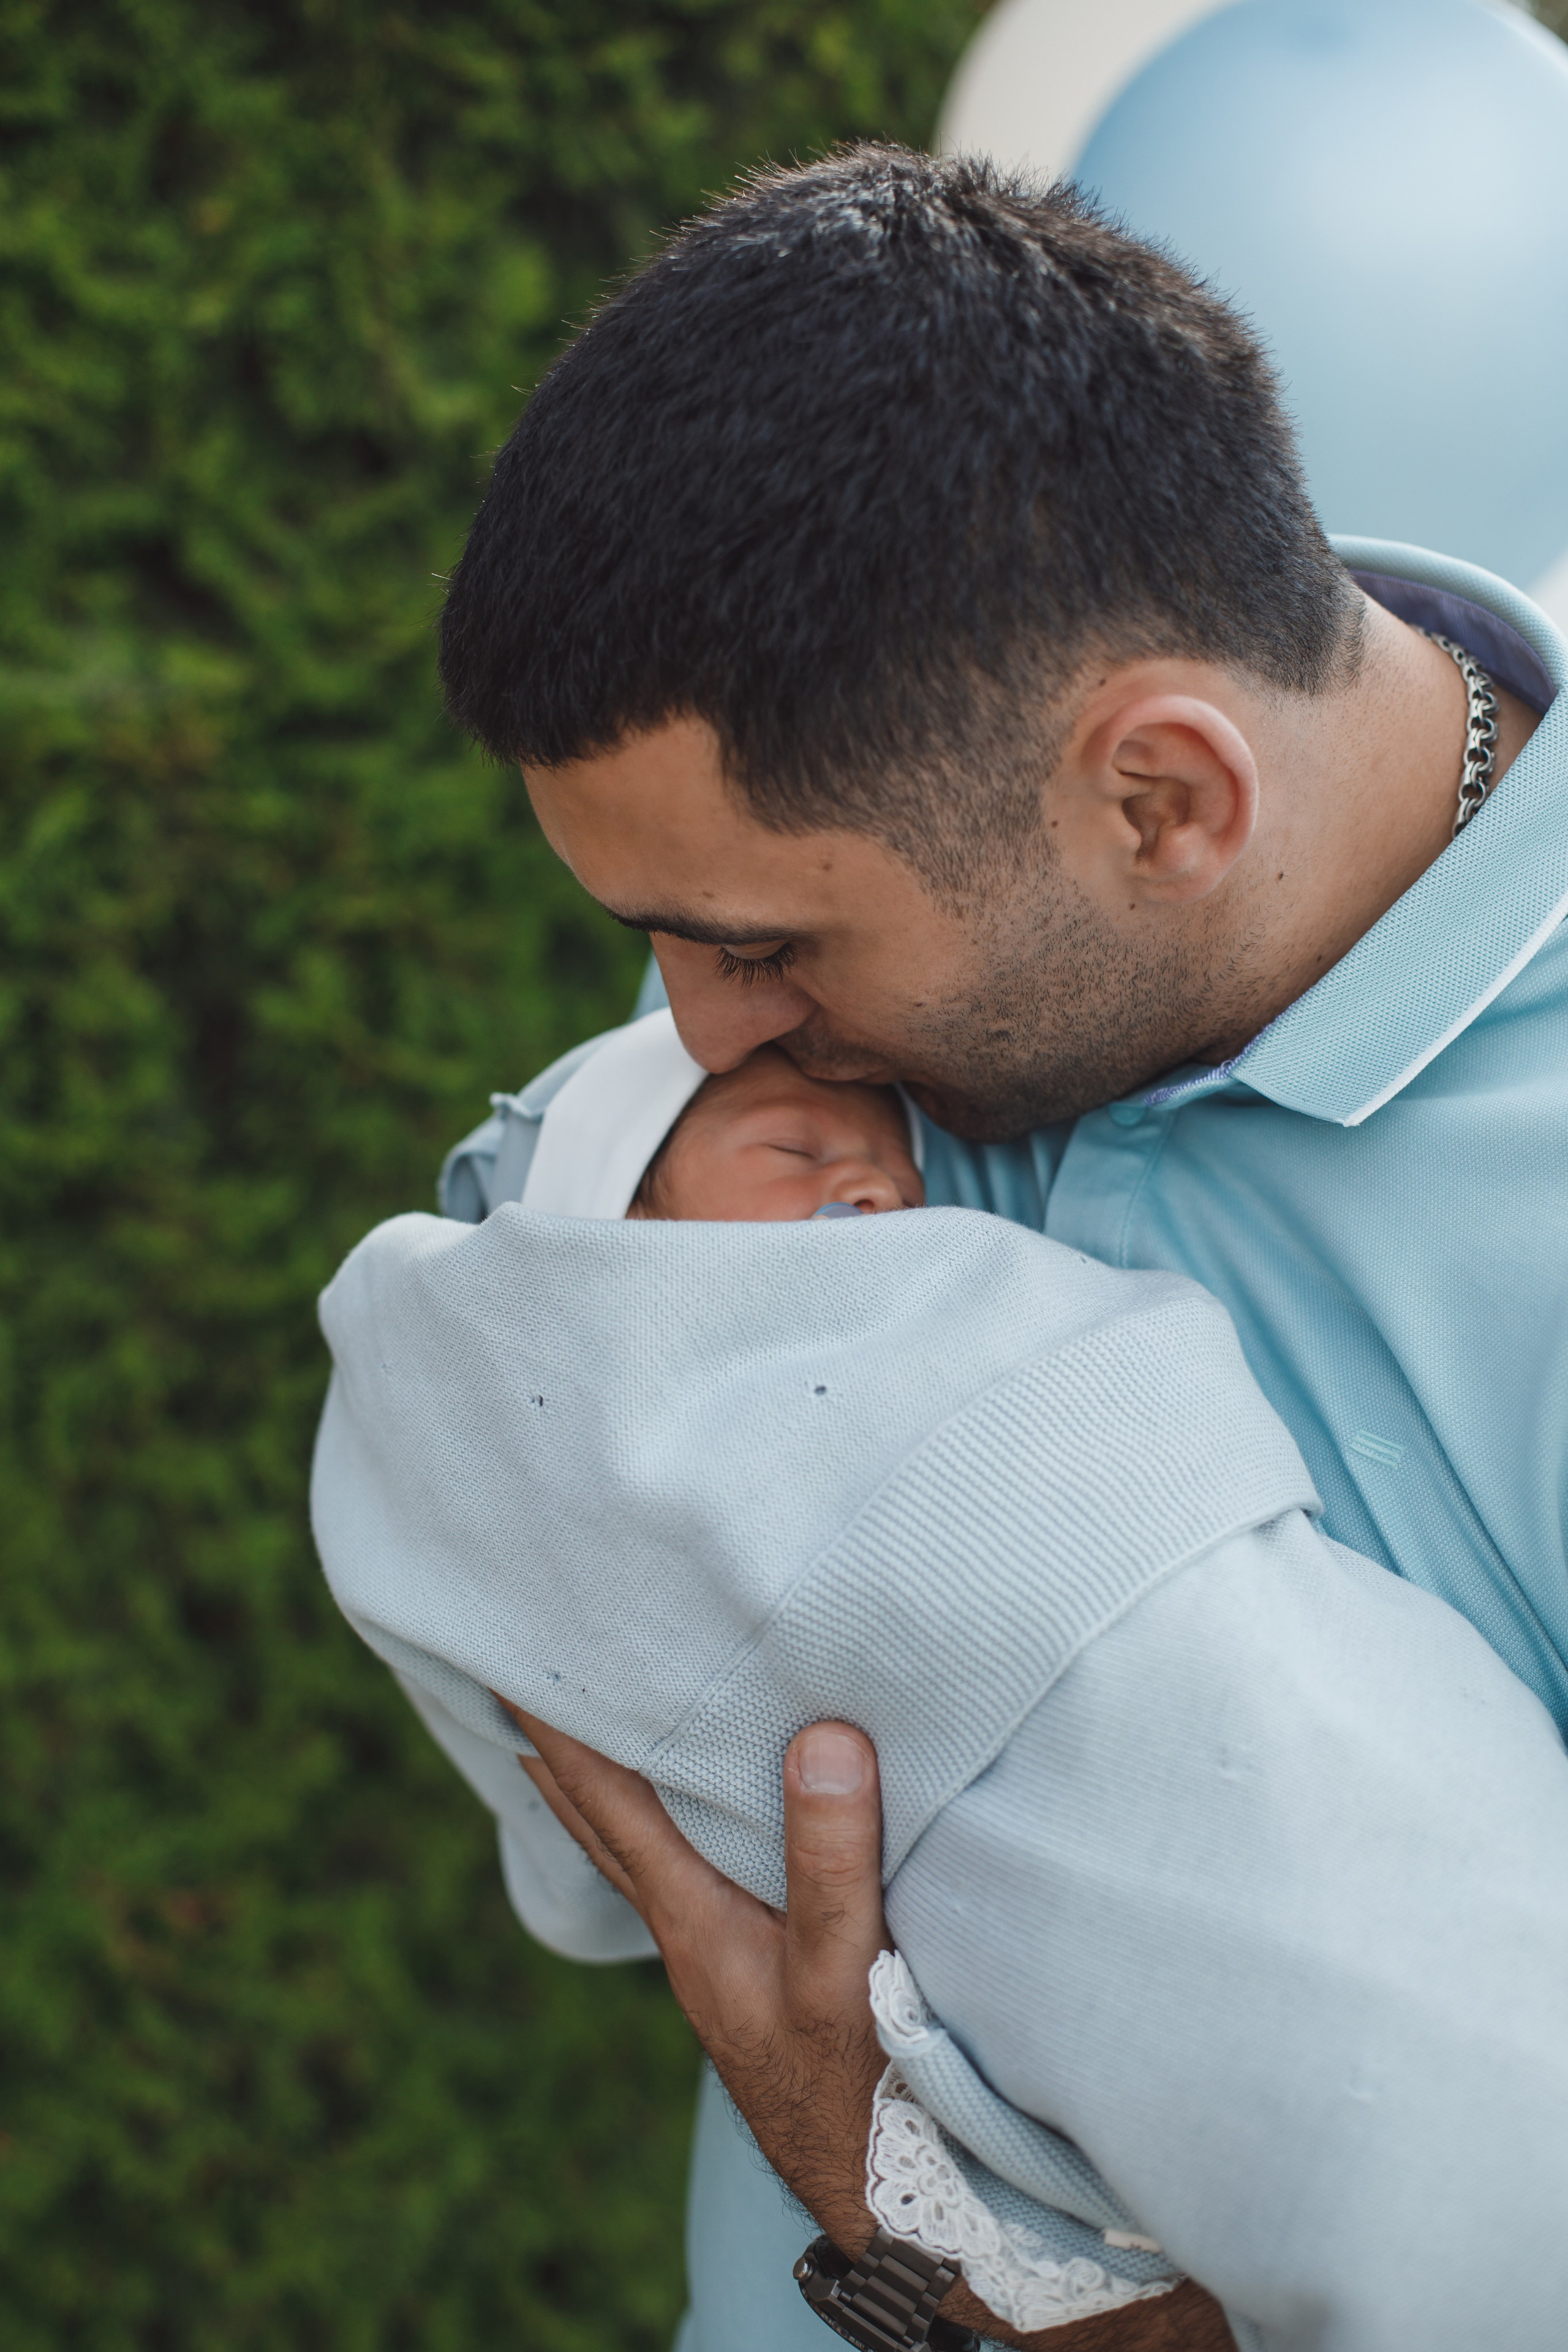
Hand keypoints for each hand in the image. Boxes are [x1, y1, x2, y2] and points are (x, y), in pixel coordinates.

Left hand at [503, 1704, 1234, 2351]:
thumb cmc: (862, 2095)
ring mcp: (724, 1958)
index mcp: (695, 1923)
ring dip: (608, 1794)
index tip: (516, 1667)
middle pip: (605, 1829)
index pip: (611, 1808)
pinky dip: (671, 1829)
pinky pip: (696, 1874)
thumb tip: (821, 1737)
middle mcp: (694, 1935)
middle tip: (521, 1685)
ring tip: (576, 1739)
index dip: (565, 1737)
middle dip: (563, 1758)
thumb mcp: (846, 1971)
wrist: (897, 2208)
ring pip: (644, 1854)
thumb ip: (831, 1860)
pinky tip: (689, 1821)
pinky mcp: (764, 1972)